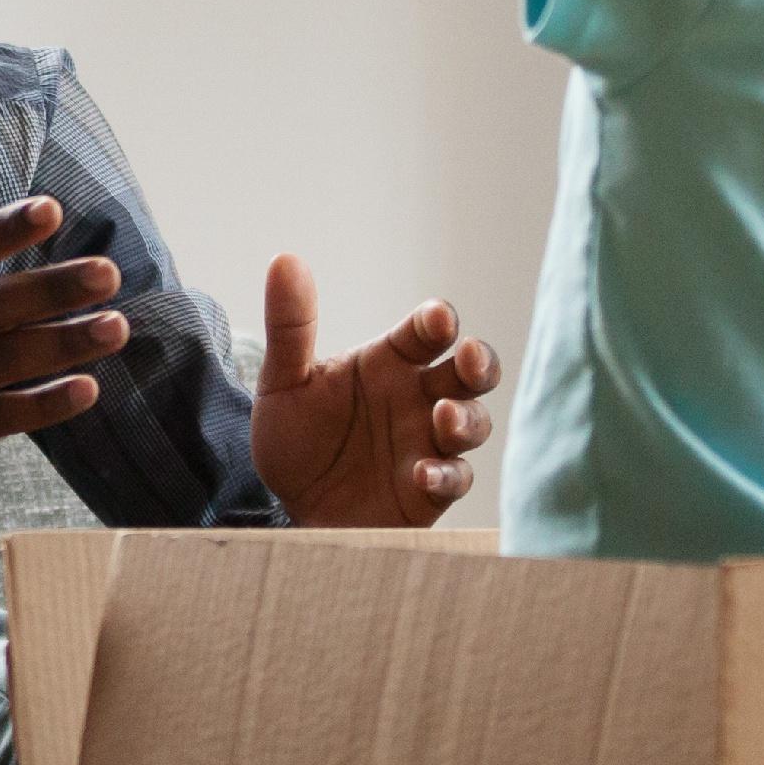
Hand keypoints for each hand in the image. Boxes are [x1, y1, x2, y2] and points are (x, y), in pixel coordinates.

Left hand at [246, 253, 498, 527]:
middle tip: (469, 357)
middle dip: (480, 362)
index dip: (438, 320)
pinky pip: (455, 479)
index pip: (427, 330)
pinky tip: (422, 473)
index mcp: (390, 361)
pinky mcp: (430, 490)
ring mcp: (429, 443)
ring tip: (443, 418)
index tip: (436, 321)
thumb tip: (285, 259)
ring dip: (467, 418)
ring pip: (474, 422)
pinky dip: (445, 475)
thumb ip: (290, 326)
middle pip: (472, 371)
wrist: (286, 505)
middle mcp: (419, 397)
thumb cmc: (294, 437)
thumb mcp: (283, 381)